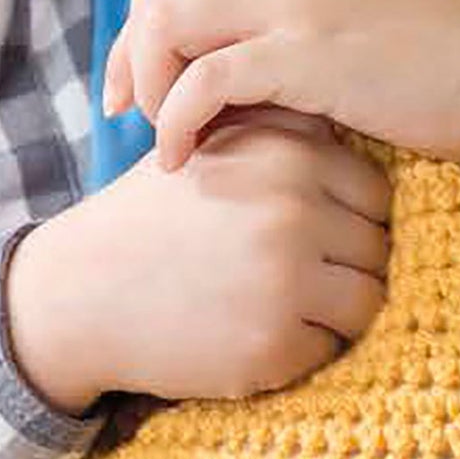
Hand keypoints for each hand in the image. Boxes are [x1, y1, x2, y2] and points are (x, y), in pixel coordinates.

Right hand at [3, 108, 392, 410]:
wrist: (80, 292)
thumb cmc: (156, 216)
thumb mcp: (213, 142)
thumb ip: (285, 123)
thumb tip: (360, 107)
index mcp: (288, 156)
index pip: (376, 195)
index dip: (349, 218)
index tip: (311, 234)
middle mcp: (295, 213)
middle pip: (379, 249)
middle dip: (347, 265)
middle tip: (294, 276)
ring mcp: (287, 282)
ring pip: (368, 304)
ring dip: (335, 311)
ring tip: (281, 304)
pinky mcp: (273, 345)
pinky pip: (329, 351)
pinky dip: (300, 350)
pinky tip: (250, 332)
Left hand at [102, 0, 459, 168]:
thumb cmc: (439, 65)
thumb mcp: (346, 29)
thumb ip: (288, 36)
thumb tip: (230, 80)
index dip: (140, 40)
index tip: (135, 96)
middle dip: (128, 63)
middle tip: (129, 122)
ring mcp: (291, 5)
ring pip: (165, 27)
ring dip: (149, 90)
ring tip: (171, 142)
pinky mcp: (304, 55)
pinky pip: (203, 81)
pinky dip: (177, 120)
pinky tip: (187, 158)